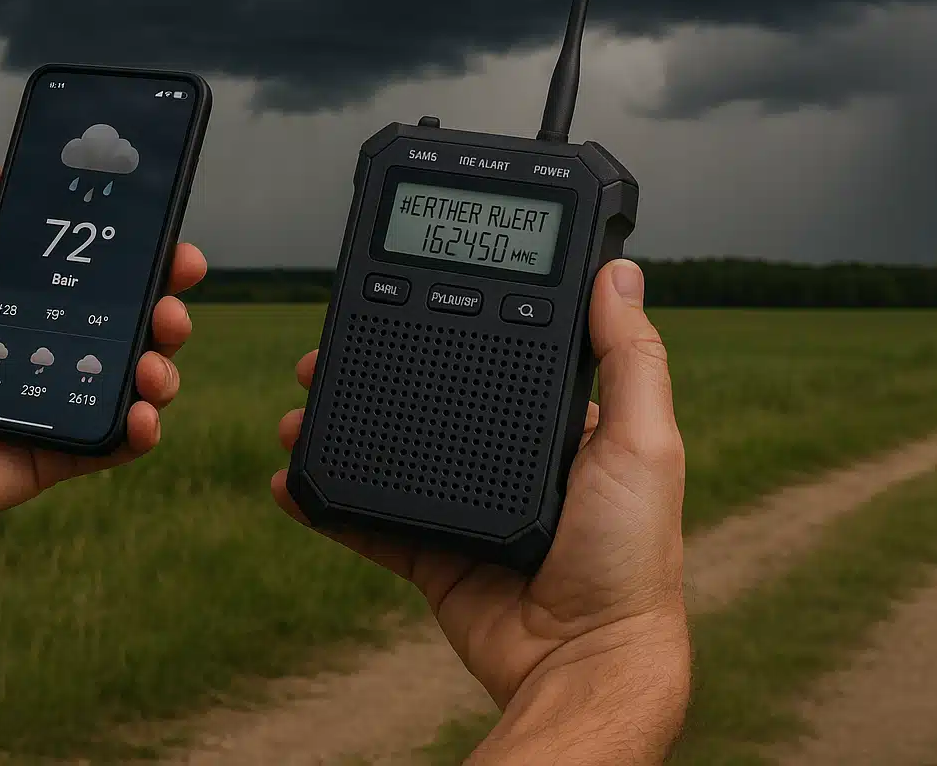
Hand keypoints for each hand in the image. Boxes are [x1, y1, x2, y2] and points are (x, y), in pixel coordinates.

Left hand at [0, 165, 207, 547]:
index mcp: (27, 313)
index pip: (99, 281)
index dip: (142, 264)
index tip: (171, 245)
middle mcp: (54, 356)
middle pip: (134, 328)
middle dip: (168, 310)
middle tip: (172, 303)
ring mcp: (63, 406)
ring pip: (139, 383)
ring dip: (163, 368)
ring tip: (154, 363)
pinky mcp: (63, 455)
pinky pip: (119, 443)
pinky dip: (143, 429)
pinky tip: (141, 414)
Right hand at [272, 260, 688, 760]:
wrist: (585, 662)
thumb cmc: (631, 559)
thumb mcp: (644, 444)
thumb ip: (629, 360)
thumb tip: (620, 274)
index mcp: (557, 428)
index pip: (494, 358)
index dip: (443, 325)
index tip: (399, 299)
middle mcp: (508, 461)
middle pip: (425, 401)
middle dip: (369, 375)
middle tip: (322, 358)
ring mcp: (464, 506)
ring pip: (388, 454)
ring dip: (337, 431)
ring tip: (298, 414)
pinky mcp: (432, 555)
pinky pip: (366, 521)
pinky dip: (326, 503)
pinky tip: (292, 479)